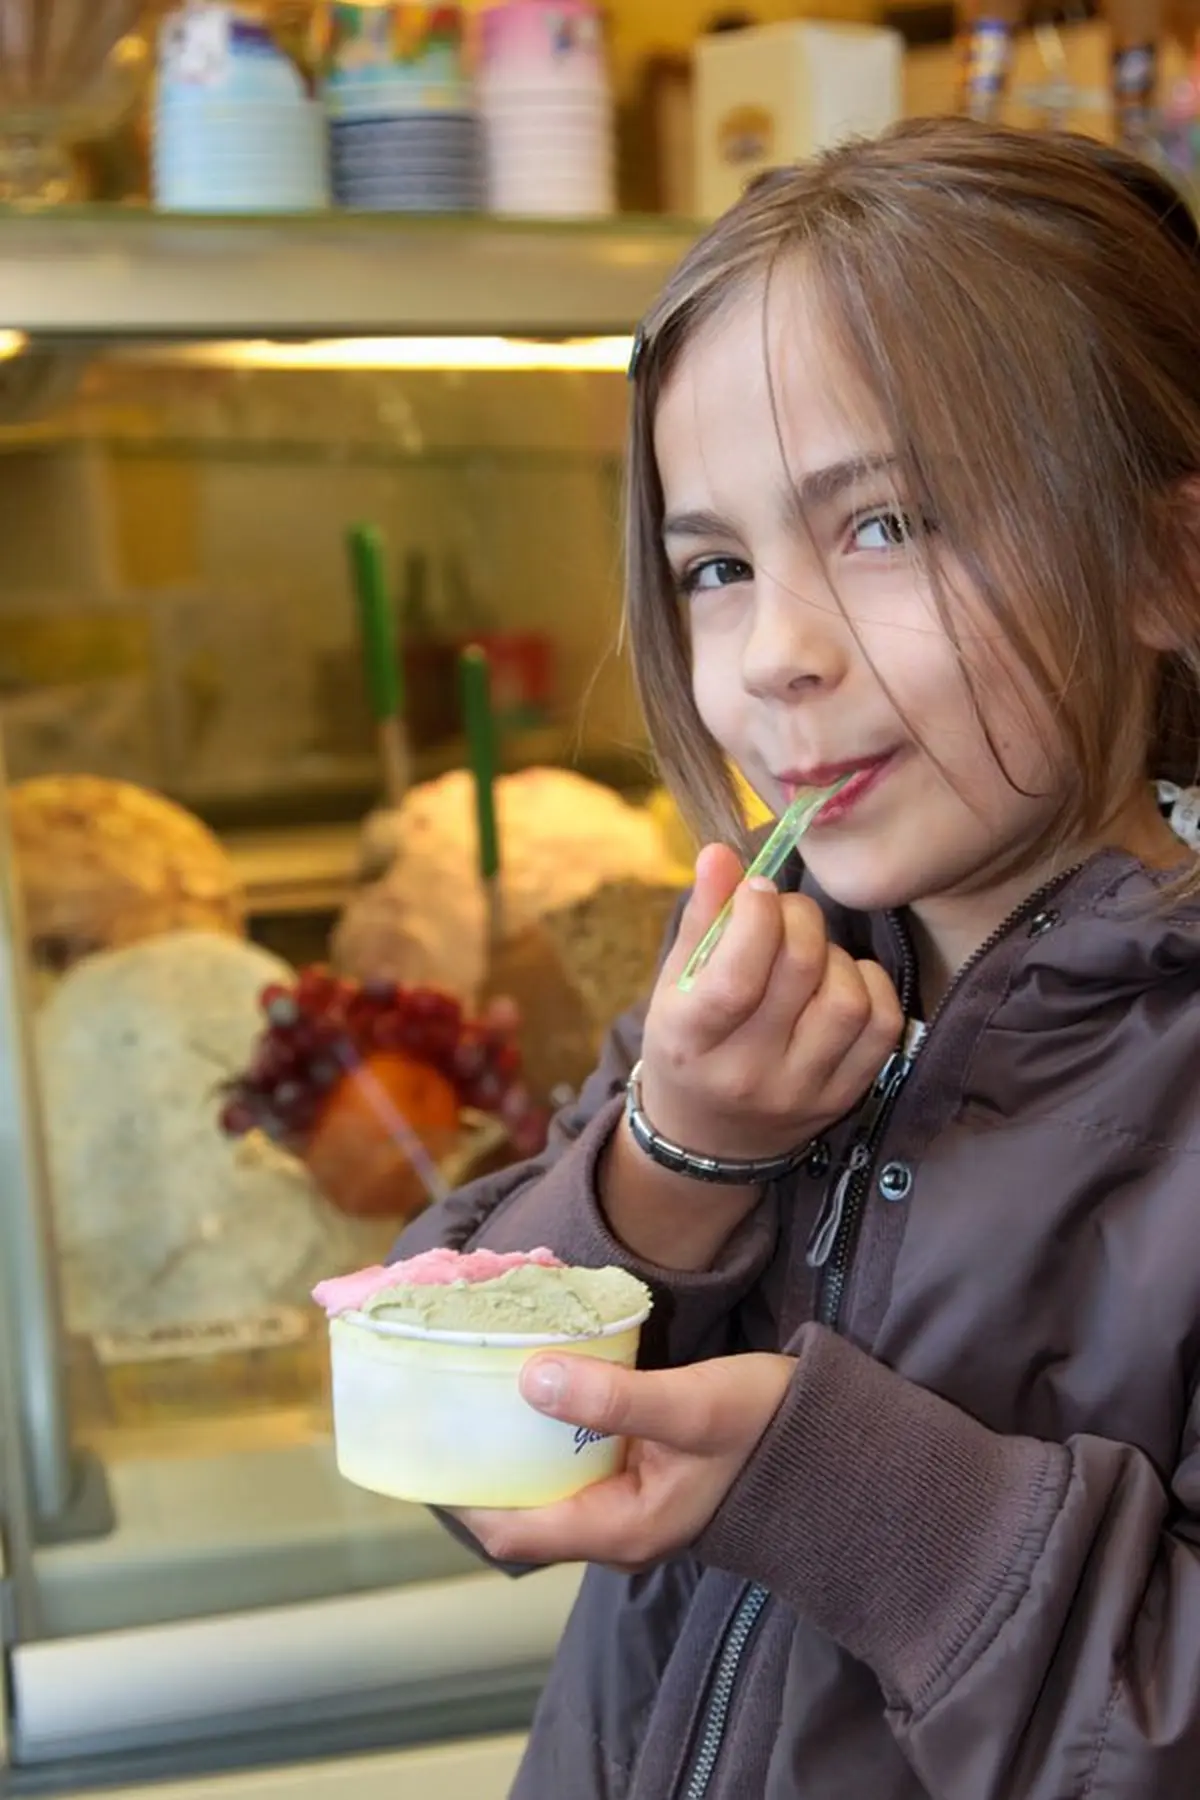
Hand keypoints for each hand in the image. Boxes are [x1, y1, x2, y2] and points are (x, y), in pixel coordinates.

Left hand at [457, 1349, 794, 1569]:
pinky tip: (543, 1381)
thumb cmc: (768, 1428)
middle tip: (446, 1399)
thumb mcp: (692, 1406)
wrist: (836, 1445)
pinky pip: (580, 1460)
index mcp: (621, 1529)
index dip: (460, 1497)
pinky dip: (553, 1427)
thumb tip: (529, 1379)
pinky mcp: (646, 1475)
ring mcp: (632, 1503)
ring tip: (481, 1382)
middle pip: (523, 1509)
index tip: (424, 1446)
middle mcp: (617, 1527)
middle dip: (481, 1462)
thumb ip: (613, 1399)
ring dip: (516, 1441)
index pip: (512, 1533)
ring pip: (550, 1481)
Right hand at [639, 843, 901, 1161]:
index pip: (735, 977)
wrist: (709, 1140)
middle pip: (797, 972)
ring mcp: (801, 1091)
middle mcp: (746, 1074)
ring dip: (834, 955)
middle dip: (797, 918)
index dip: (755, 918)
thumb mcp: (675, 986)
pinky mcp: (843, 1098)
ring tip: (809, 953)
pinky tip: (842, 978)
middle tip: (784, 910)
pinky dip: (870, 985)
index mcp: (690, 1043)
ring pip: (846, 998)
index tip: (756, 889)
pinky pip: (882, 1026)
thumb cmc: (688, 1046)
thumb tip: (721, 852)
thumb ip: (701, 918)